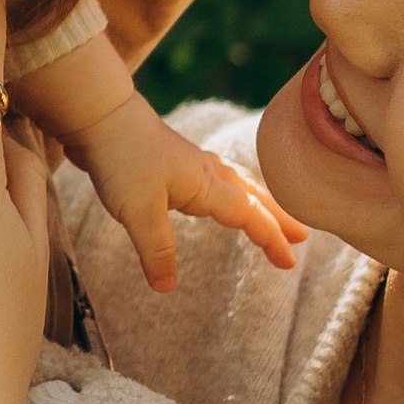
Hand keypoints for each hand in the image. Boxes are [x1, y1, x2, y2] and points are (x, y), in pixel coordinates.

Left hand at [69, 85, 305, 293]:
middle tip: (303, 237)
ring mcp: (192, 166)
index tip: (290, 261)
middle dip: (278, 218)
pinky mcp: (176, 163)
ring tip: (274, 215)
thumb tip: (167, 288)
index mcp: (206, 185)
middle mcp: (207, 174)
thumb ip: (156, 249)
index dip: (271, 238)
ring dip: (259, 202)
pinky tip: (221, 195)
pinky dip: (233, 190)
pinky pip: (218, 180)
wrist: (100, 116)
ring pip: (238, 186)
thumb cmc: (121, 158)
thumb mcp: (136, 212)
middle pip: (253, 197)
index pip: (249, 216)